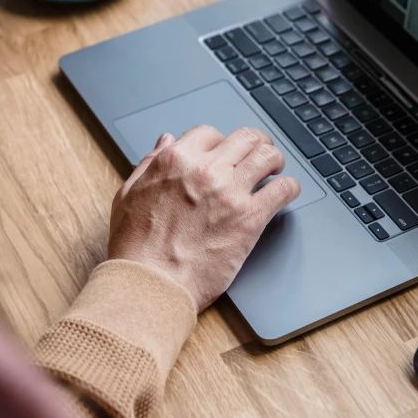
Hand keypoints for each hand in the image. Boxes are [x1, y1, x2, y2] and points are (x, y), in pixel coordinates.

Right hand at [108, 126, 300, 311]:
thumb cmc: (136, 246)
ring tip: (274, 169)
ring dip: (275, 160)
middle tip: (260, 154)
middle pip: (245, 138)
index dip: (220, 142)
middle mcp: (205, 169)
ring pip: (268, 156)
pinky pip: (282, 189)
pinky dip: (289, 187)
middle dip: (255, 143)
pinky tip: (286, 192)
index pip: (209, 133)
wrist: (151, 284)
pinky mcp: (250, 218)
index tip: (226, 153)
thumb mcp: (129, 194)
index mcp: (175, 160)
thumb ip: (150, 163)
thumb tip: (167, 140)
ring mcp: (230, 192)